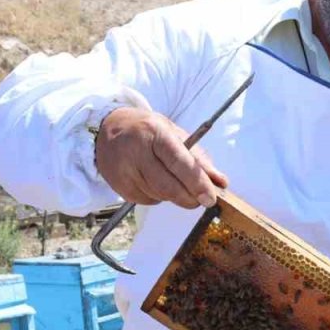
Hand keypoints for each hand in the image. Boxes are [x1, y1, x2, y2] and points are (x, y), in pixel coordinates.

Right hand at [94, 107, 228, 209]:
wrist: (108, 128)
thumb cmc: (148, 130)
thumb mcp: (174, 134)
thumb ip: (199, 159)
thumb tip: (221, 182)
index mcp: (155, 132)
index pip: (178, 162)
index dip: (196, 183)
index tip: (210, 198)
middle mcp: (136, 150)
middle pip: (168, 186)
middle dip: (189, 198)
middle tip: (201, 200)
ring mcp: (124, 170)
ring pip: (159, 196)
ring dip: (174, 196)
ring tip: (173, 180)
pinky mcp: (118, 186)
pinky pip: (147, 200)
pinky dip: (158, 197)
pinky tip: (154, 182)